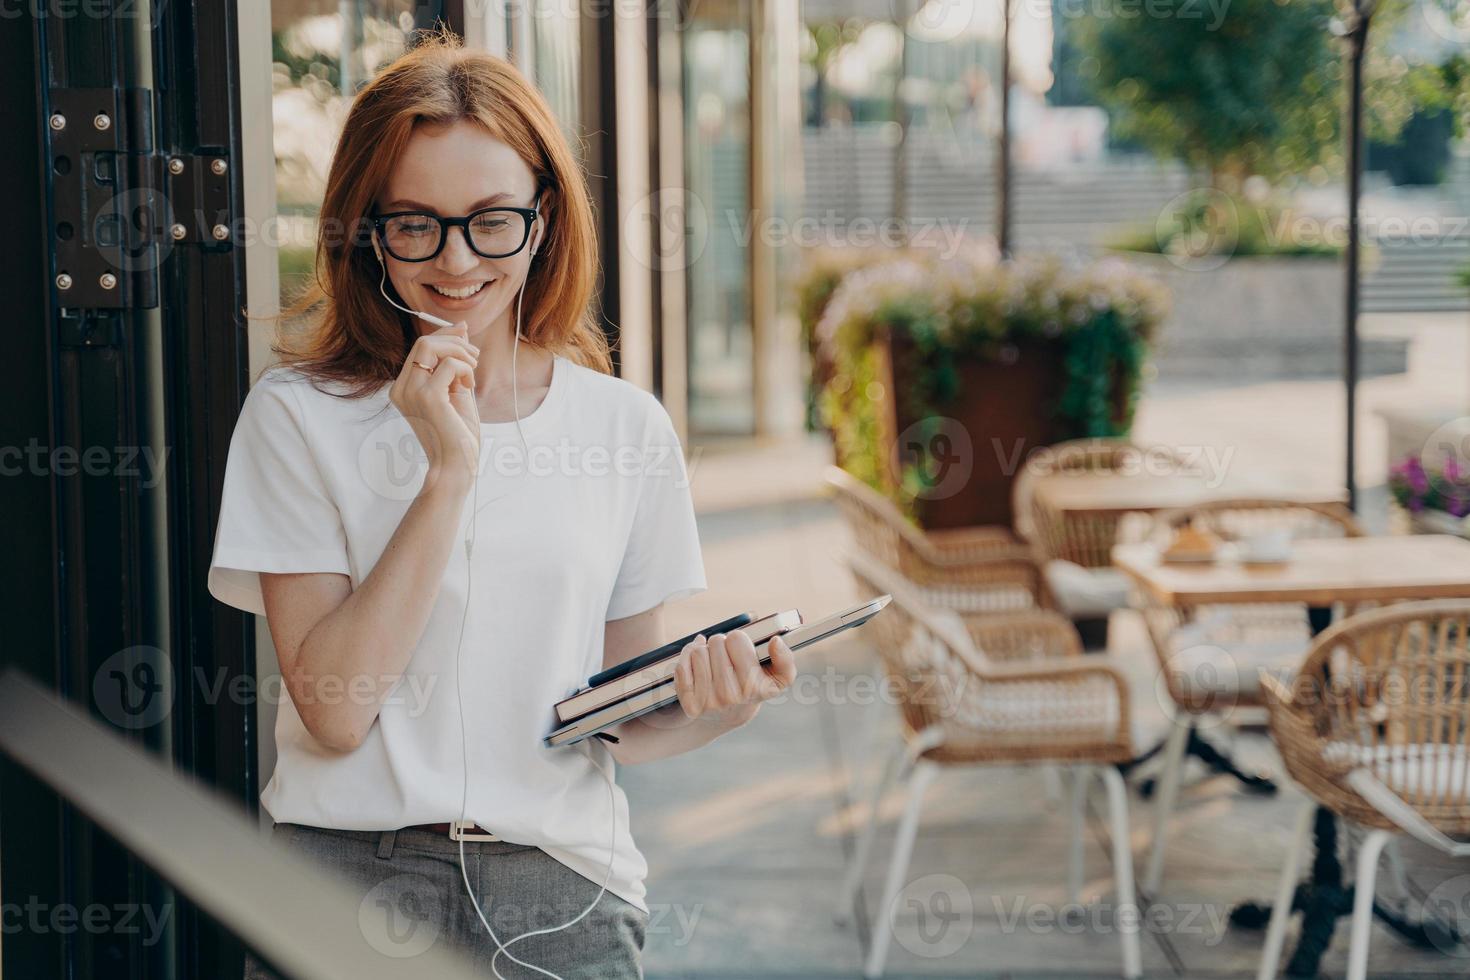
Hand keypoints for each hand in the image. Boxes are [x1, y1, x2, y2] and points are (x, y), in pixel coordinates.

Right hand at [389, 322, 479, 488]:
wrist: (456, 465)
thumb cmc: (457, 433)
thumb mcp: (456, 389)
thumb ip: (455, 361)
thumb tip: (461, 328)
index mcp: (404, 387)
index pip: (421, 347)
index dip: (446, 336)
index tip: (466, 339)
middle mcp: (401, 388)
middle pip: (424, 342)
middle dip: (455, 342)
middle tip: (474, 359)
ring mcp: (411, 392)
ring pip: (431, 346)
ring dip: (460, 353)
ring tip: (472, 371)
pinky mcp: (427, 397)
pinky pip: (448, 364)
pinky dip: (465, 369)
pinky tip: (469, 386)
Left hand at [672, 631, 796, 727]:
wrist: (728, 716)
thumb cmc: (754, 687)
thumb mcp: (778, 677)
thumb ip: (785, 659)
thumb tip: (776, 641)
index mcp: (757, 687)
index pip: (737, 639)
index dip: (739, 640)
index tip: (741, 651)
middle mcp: (733, 697)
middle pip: (716, 642)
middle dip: (720, 643)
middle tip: (725, 655)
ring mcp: (710, 703)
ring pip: (698, 652)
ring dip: (703, 650)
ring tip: (711, 660)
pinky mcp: (691, 705)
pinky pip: (682, 666)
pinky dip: (687, 658)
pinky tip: (696, 663)